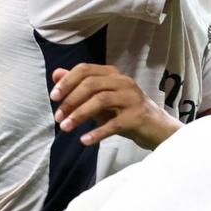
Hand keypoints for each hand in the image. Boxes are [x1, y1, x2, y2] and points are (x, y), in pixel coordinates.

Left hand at [50, 65, 180, 149]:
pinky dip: (97, 132)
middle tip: (58, 117)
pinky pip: (114, 123)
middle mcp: (123, 82)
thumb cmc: (125, 113)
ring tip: (66, 128)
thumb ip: (79, 86)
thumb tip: (56, 74)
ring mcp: (132, 98)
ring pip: (101, 100)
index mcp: (113, 74)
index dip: (67, 82)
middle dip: (71, 100)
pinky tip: (85, 140)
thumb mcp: (100, 98)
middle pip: (91, 84)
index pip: (85, 70)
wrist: (157, 128)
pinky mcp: (137, 116)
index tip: (53, 97)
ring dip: (80, 115)